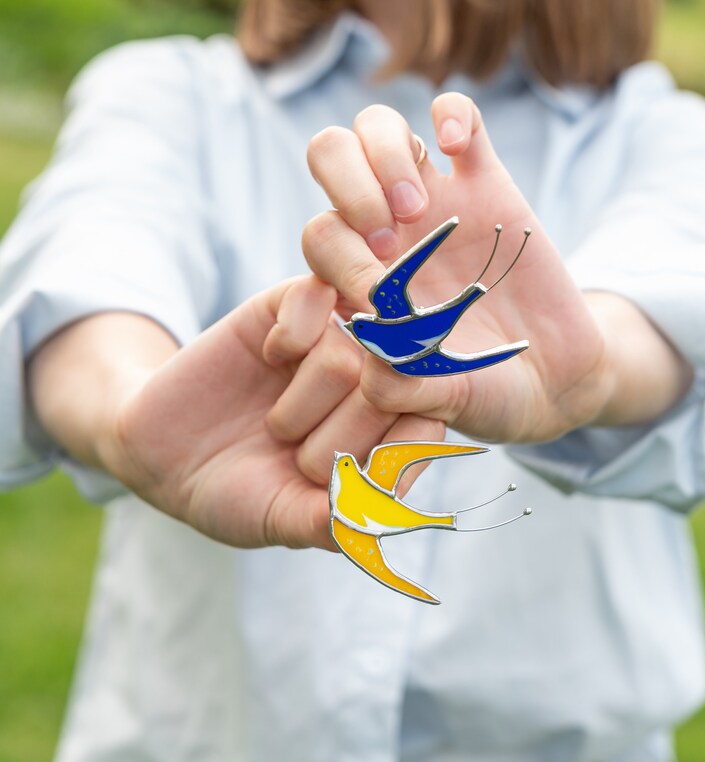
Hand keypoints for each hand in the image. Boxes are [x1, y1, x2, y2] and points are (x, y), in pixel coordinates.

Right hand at [29, 278, 442, 548]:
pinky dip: (291, 332)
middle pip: (394, 386)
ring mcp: (330, 341)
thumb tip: (382, 518)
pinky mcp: (288, 308)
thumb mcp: (283, 519)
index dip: (396, 450)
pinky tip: (269, 358)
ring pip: (352, 350)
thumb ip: (333, 521)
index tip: (354, 476)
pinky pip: (315, 295)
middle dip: (344, 433)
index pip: (427, 423)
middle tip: (301, 458)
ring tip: (278, 427)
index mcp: (381, 433)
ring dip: (306, 400)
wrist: (164, 452)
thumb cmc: (236, 492)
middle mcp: (365, 384)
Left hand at [303, 93, 611, 442]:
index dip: (336, 257)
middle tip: (388, 234)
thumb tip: (371, 358)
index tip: (376, 296)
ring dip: (386, 156)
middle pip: (331, 157)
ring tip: (419, 208)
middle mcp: (389, 232)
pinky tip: (460, 148)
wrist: (550, 379)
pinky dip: (451, 116)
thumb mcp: (441, 397)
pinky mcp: (487, 184)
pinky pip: (459, 118)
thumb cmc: (485, 391)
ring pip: (380, 128)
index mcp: (362, 278)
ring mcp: (436, 202)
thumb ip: (401, 385)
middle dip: (348, 184)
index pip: (319, 235)